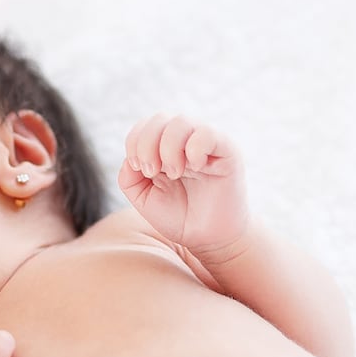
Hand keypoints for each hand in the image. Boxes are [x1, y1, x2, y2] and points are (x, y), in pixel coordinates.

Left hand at [118, 114, 249, 254]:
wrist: (207, 237)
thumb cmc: (178, 216)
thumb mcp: (143, 198)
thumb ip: (128, 178)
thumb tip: (128, 159)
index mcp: (163, 148)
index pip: (144, 126)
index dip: (134, 142)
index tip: (138, 169)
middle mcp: (184, 141)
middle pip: (160, 119)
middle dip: (147, 144)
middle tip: (152, 172)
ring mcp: (205, 144)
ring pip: (181, 122)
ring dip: (169, 148)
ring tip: (174, 173)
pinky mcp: (227, 151)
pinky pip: (209, 133)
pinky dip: (194, 147)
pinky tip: (194, 166)